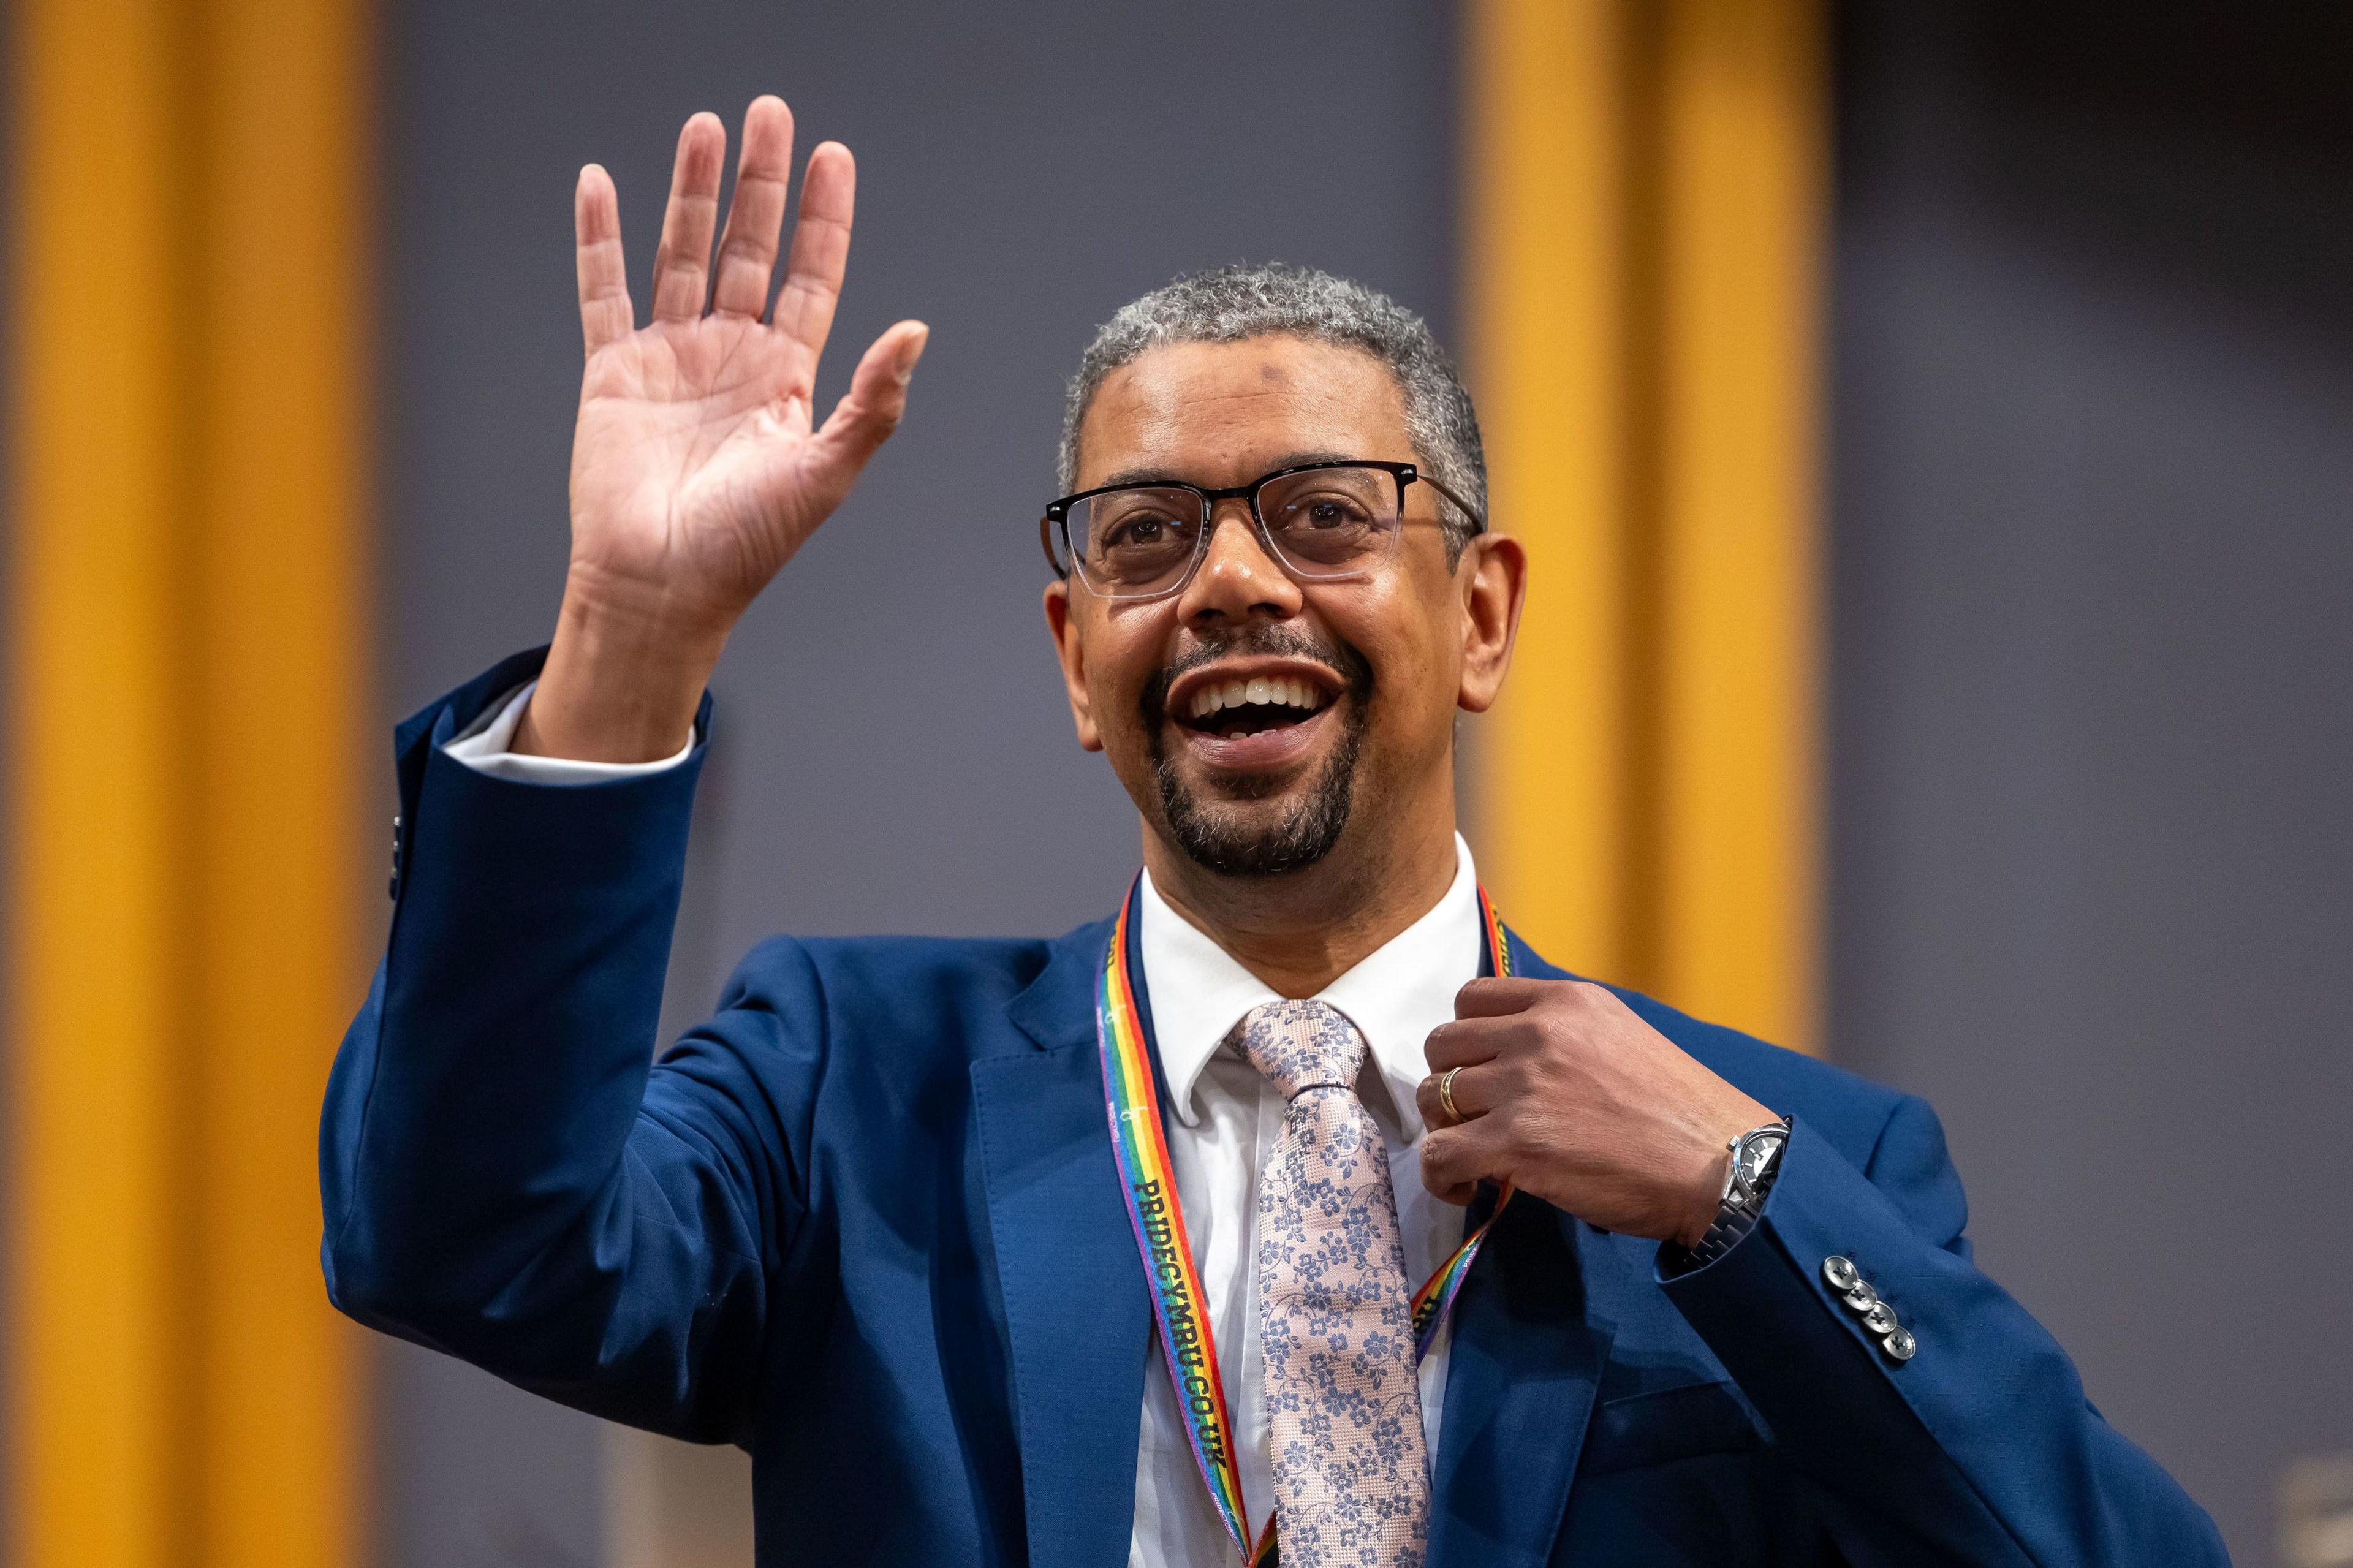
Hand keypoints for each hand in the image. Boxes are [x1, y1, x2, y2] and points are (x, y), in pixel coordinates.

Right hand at [521, 97, 928, 760]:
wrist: (662, 588)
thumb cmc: (746, 546)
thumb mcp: (826, 471)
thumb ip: (873, 402)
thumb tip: (917, 331)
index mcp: (786, 378)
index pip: (811, 277)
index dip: (823, 218)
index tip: (833, 156)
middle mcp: (730, 358)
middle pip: (748, 247)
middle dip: (759, 182)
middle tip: (769, 114)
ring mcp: (670, 360)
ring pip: (683, 253)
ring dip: (692, 192)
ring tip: (705, 127)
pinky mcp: (612, 372)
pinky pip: (603, 291)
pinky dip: (599, 237)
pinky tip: (600, 183)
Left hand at [1416, 979, 1774, 1246]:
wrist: (1722, 1165)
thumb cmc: (1681, 1115)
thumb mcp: (1623, 1038)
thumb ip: (1565, 1035)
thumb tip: (1512, 1059)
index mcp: (1566, 1000)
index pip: (1471, 997)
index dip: (1465, 1040)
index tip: (1480, 1073)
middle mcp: (1539, 1032)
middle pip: (1443, 1044)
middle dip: (1448, 1084)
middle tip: (1474, 1120)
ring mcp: (1525, 1085)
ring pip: (1434, 1097)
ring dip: (1444, 1131)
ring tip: (1472, 1159)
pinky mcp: (1517, 1141)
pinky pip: (1439, 1155)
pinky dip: (1440, 1176)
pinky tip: (1465, 1189)